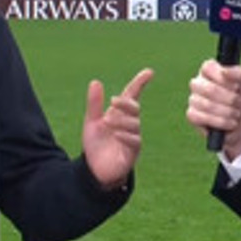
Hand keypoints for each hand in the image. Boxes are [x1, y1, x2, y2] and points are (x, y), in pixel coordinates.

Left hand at [82, 68, 153, 190]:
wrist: (94, 169)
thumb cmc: (95, 144)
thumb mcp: (92, 121)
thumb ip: (94, 104)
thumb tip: (95, 81)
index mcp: (120, 113)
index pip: (132, 95)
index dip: (140, 83)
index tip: (149, 72)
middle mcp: (129, 123)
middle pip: (134, 108)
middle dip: (126, 103)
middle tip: (113, 102)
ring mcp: (132, 137)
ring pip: (134, 123)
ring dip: (121, 120)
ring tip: (107, 122)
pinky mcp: (132, 152)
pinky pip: (134, 140)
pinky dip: (125, 135)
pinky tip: (115, 133)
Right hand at [186, 59, 240, 159]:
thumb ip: (239, 74)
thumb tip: (224, 71)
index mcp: (210, 71)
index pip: (207, 67)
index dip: (222, 78)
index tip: (236, 87)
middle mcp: (198, 83)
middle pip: (208, 88)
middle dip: (229, 99)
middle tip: (240, 103)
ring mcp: (193, 99)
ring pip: (205, 104)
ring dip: (226, 112)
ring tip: (237, 115)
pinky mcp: (192, 114)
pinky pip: (200, 117)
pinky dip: (220, 122)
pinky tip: (230, 123)